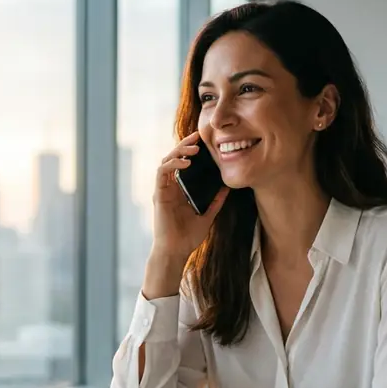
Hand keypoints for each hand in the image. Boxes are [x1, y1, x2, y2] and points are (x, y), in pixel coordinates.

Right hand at [150, 131, 228, 263]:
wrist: (175, 251)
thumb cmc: (188, 237)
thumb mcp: (208, 216)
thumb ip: (216, 202)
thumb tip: (227, 188)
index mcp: (179, 190)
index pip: (182, 164)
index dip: (190, 151)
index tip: (203, 141)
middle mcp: (169, 187)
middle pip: (173, 158)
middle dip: (184, 145)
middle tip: (198, 136)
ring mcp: (163, 190)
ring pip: (166, 161)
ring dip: (178, 151)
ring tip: (193, 147)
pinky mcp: (159, 195)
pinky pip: (162, 173)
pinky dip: (173, 165)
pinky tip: (186, 163)